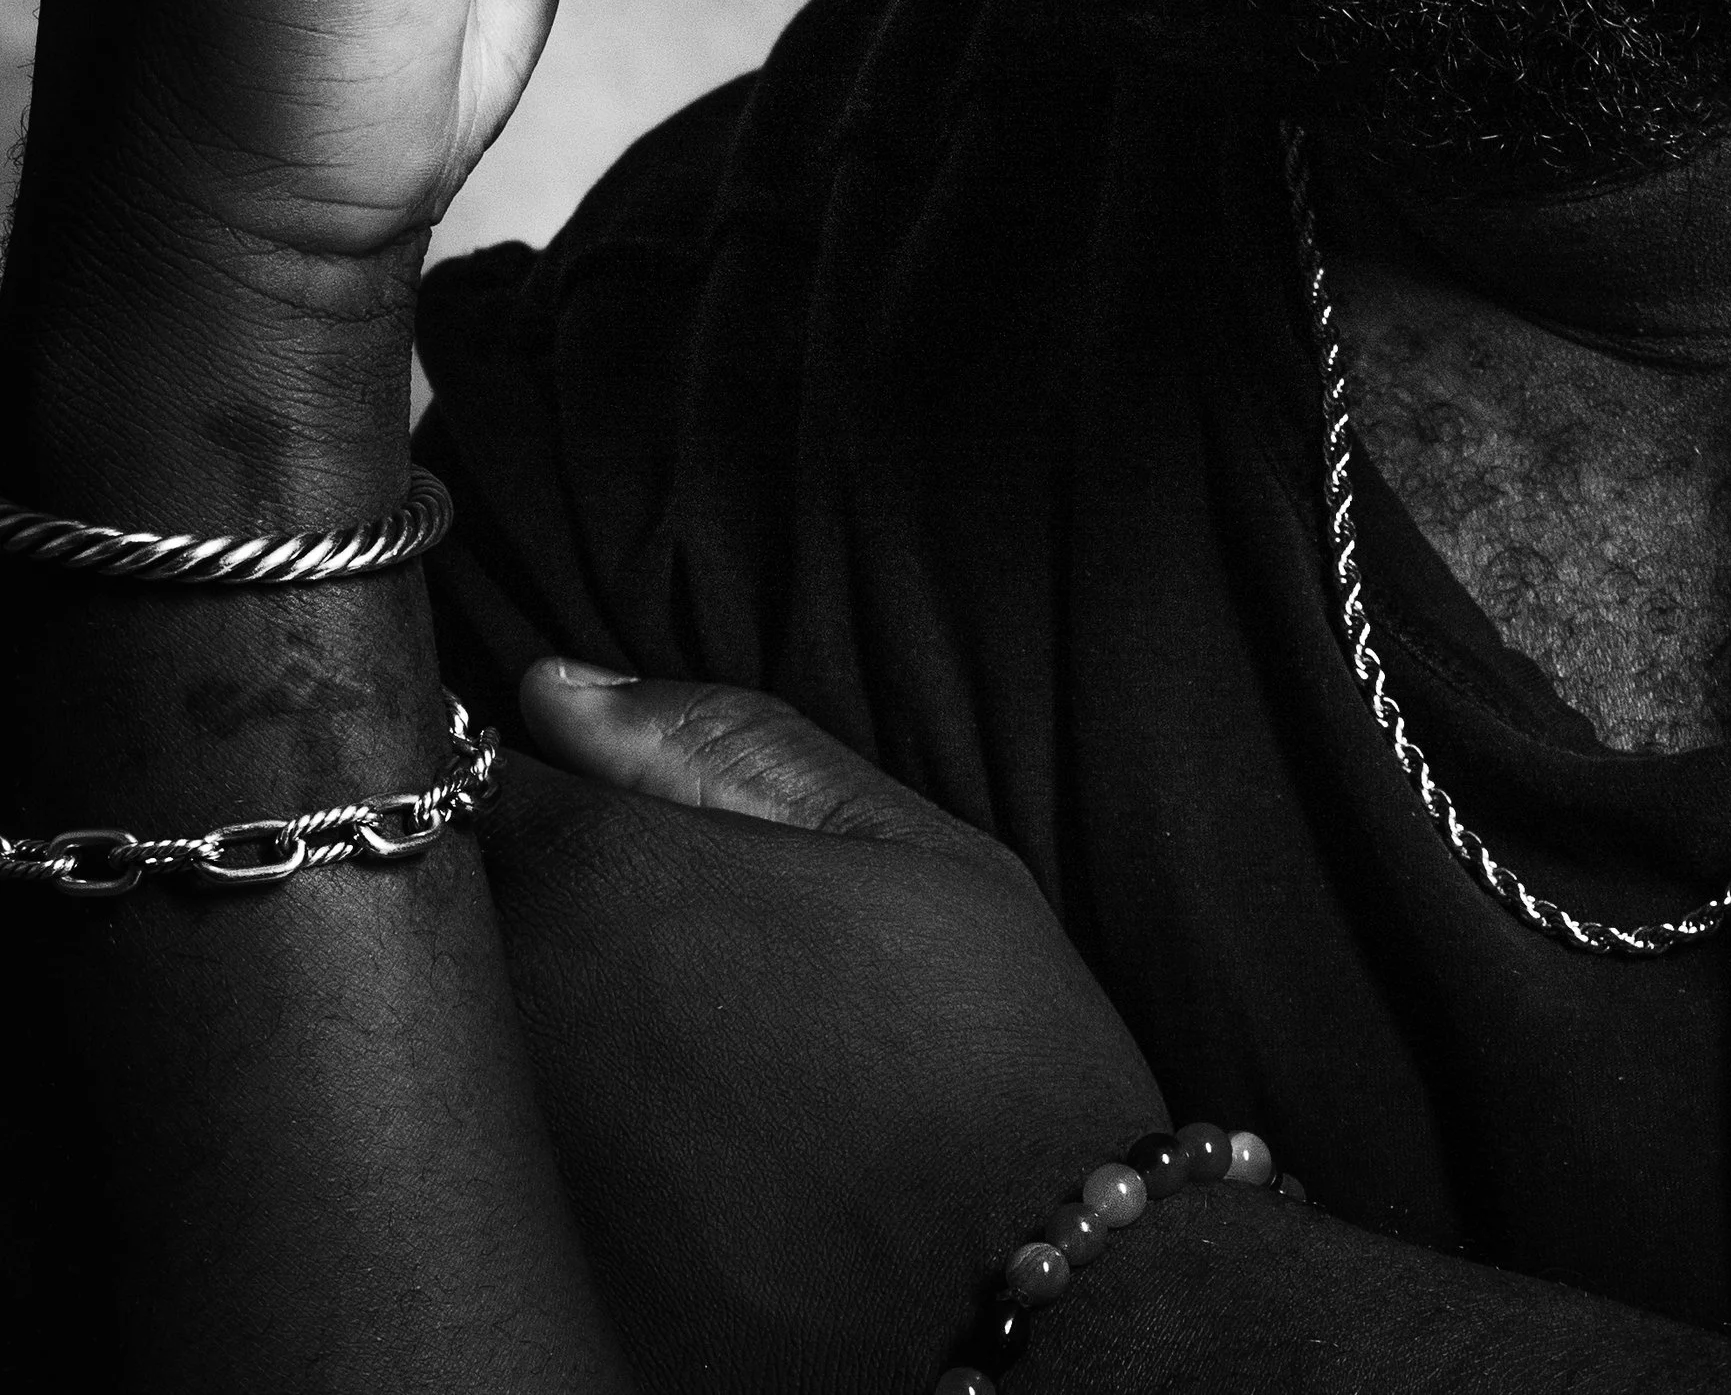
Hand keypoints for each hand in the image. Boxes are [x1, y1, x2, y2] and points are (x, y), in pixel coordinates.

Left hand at [500, 664, 1166, 1384]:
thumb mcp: (899, 843)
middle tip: (659, 961)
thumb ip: (716, 746)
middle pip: (444, 924)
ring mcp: (507, 1165)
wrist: (1035, 1292)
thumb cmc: (986, 1047)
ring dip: (533, 1042)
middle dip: (520, 915)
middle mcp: (519, 1014)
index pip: (465, 782)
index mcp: (601, 874)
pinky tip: (672, 1176)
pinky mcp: (532, 1282)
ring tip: (677, 1071)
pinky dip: (554, 1171)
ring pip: (461, 1061)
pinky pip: (500, 1195)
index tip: (595, 827)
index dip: (525, 794)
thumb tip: (555, 689)